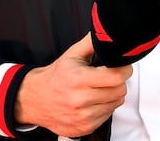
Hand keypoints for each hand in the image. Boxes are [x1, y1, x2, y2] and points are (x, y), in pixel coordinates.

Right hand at [14, 35, 133, 136]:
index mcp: (78, 79)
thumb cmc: (55, 77)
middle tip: (109, 77)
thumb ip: (92, 42)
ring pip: (116, 103)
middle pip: (119, 91)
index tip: (122, 67)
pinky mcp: (84, 128)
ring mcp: (82, 117)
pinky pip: (108, 115)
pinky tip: (94, 101)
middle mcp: (80, 100)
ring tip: (99, 89)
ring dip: (112, 95)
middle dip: (118, 82)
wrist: (35, 99)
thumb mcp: (72, 54)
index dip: (124, 70)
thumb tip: (107, 31)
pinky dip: (105, 107)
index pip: (116, 77)